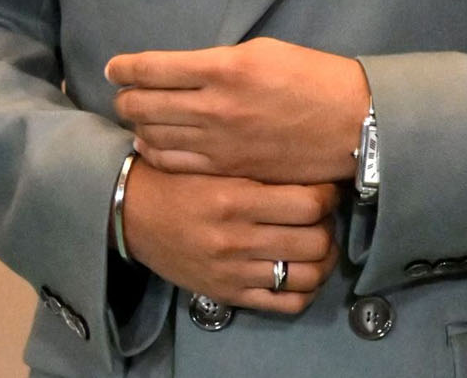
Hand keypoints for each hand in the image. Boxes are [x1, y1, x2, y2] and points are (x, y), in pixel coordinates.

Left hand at [106, 37, 367, 182]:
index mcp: (224, 68)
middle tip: (121, 91)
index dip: (126, 67)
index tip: (114, 67)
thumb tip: (186, 72)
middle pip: (145, 104)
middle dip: (126, 96)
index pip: (155, 68)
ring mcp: (218, 143)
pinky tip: (150, 144)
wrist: (348, 123)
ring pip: (154, 135)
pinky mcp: (226, 169)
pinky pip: (174, 162)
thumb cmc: (311, 76)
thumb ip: (219, 63)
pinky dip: (154, 151)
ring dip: (137, 123)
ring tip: (134, 115)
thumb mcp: (263, 51)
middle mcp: (214, 106)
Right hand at [121, 159, 339, 313]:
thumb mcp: (217, 162)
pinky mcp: (230, 295)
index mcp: (236, 199)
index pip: (309, 204)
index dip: (328, 194)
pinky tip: (303, 270)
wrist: (136, 215)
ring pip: (308, 276)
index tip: (325, 187)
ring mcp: (235, 272)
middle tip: (324, 213)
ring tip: (319, 241)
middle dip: (330, 225)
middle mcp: (238, 239)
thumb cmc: (180, 180)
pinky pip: (286, 305)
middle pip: (316, 241)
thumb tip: (308, 162)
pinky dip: (306, 289)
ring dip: (324, 258)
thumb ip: (260, 167)